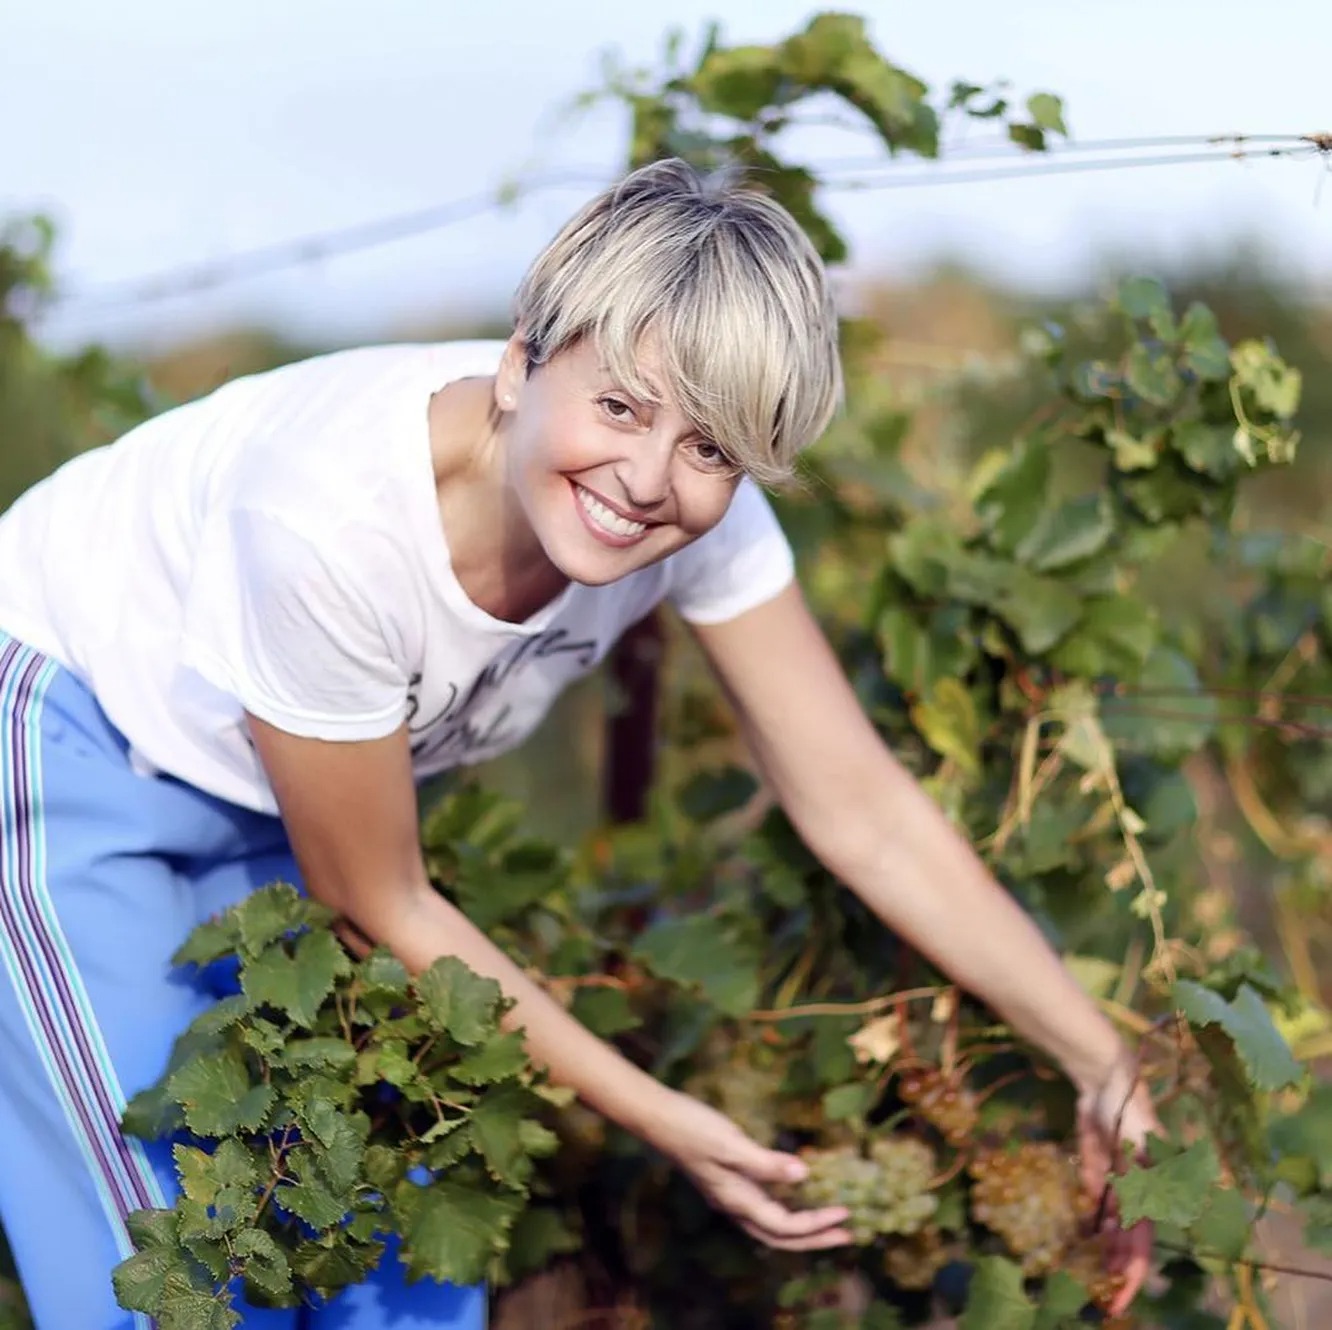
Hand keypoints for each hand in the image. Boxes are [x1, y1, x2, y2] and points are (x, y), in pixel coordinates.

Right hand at [646, 1090, 852, 1250]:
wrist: (657, 1117)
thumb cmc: (693, 1128)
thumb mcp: (731, 1144)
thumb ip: (766, 1162)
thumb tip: (804, 1174)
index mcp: (737, 1200)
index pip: (785, 1226)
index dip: (817, 1223)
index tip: (845, 1213)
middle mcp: (735, 1204)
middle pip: (780, 1236)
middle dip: (814, 1239)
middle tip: (847, 1234)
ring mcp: (729, 1194)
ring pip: (770, 1225)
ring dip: (801, 1229)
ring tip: (828, 1222)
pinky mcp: (727, 1181)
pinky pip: (762, 1207)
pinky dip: (784, 1210)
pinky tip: (793, 1194)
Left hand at [1076, 1057, 1161, 1315]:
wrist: (1105, 1077)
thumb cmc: (1131, 1113)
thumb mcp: (1142, 1150)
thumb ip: (1146, 1182)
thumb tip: (1151, 1218)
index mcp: (1150, 1191)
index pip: (1141, 1241)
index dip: (1133, 1270)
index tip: (1120, 1294)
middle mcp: (1134, 1186)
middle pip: (1125, 1235)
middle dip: (1116, 1264)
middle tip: (1100, 1294)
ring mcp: (1113, 1174)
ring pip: (1108, 1218)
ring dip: (1103, 1244)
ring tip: (1091, 1271)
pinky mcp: (1093, 1160)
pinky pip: (1091, 1190)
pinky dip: (1090, 1210)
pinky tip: (1086, 1230)